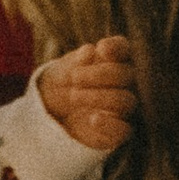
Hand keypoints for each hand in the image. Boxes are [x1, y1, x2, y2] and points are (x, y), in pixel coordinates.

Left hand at [34, 34, 136, 153]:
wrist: (52, 111)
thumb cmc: (61, 84)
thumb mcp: (62, 69)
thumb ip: (76, 61)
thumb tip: (90, 51)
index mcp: (112, 61)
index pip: (123, 50)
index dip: (117, 48)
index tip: (102, 48)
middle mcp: (122, 84)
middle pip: (126, 75)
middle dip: (101, 74)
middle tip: (74, 78)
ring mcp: (122, 108)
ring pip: (126, 101)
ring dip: (99, 97)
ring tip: (73, 96)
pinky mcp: (117, 131)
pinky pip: (124, 130)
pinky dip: (110, 124)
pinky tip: (93, 119)